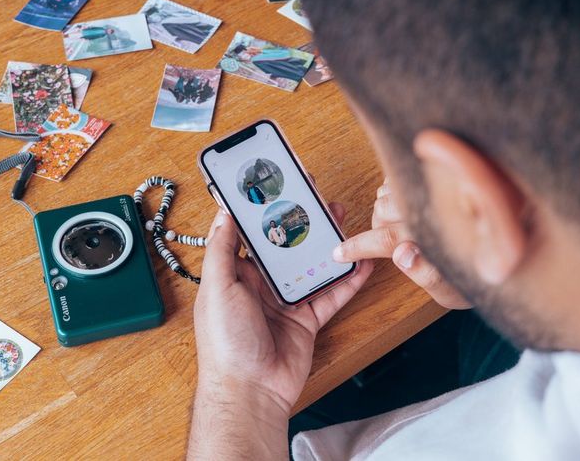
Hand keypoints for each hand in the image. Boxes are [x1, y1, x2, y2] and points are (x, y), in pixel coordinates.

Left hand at [188, 204, 373, 460]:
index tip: (278, 187)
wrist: (250, 392)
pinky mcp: (307, 320)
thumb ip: (223, 250)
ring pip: (311, 266)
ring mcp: (286, 302)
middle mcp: (260, 285)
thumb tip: (225, 214)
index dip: (265, 210)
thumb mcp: (218, 288)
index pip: (251, 234)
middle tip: (317, 197)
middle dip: (302, 222)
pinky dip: (347, 280)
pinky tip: (361, 262)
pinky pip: (330, 295)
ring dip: (326, 244)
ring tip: (341, 219)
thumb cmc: (226, 342)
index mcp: (235, 275)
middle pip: (286, 246)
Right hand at [333, 179, 470, 308]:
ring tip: (400, 223)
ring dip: (387, 208)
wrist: (508, 247)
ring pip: (387, 193)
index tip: (340, 253)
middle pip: (381, 211)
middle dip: (377, 227)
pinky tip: (409, 204)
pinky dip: (396, 190)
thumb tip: (400, 255)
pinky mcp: (437, 178)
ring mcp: (432, 189)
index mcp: (430, 236)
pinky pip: (400, 179)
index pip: (382, 239)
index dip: (356, 247)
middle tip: (385, 240)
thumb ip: (425, 274)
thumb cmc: (481, 274)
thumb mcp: (453, 290)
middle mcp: (430, 207)